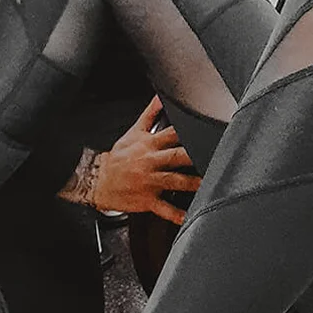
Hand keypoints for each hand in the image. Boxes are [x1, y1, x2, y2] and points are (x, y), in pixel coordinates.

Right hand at [93, 97, 200, 224]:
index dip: (190, 130)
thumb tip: (161, 96)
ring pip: (173, 181)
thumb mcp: (133, 132)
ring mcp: (150, 182)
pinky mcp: (147, 200)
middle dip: (193, 156)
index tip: (208, 128)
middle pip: (176, 156)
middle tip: (215, 155)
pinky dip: (176, 214)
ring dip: (191, 183)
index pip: (173, 134)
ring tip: (208, 183)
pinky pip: (163, 208)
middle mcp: (151, 162)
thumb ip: (151, 113)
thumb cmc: (118, 157)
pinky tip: (189, 216)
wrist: (97, 181)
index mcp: (149, 144)